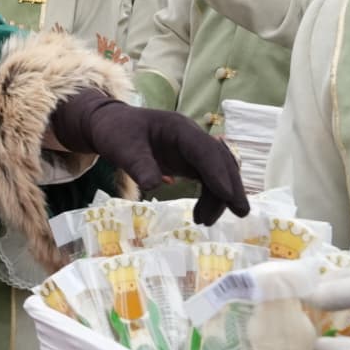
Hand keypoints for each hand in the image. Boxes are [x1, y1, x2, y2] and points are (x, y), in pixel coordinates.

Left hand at [49, 89, 248, 224]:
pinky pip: (208, 180)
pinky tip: (200, 215)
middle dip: (231, 186)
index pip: (204, 149)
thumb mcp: (121, 147)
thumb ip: (137, 164)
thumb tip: (152, 185)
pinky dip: (209, 198)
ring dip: (218, 197)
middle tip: (240, 213)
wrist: (110, 126)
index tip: (227, 194)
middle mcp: (192, 137)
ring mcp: (192, 150)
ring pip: (217, 173)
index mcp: (178, 128)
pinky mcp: (189, 162)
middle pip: (220, 161)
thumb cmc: (116, 132)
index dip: (217, 171)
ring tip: (205, 222)